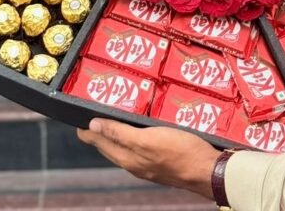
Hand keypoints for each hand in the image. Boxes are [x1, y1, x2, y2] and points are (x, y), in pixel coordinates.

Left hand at [77, 118, 218, 198]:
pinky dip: (131, 136)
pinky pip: (139, 147)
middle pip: (110, 146)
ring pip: (124, 147)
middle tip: (92, 114)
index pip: (99, 142)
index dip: (87, 130)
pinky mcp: (160, 161)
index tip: (77, 118)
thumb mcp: (147, 138)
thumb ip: (119, 133)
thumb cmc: (179, 152)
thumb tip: (93, 126)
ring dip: (115, 133)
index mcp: (128, 158)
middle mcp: (135, 164)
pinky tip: (138, 129)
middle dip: (99, 131)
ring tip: (111, 118)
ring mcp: (148, 164)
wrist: (207, 170)